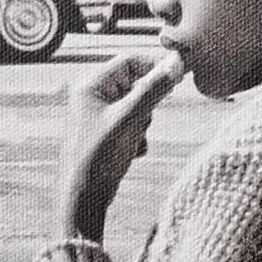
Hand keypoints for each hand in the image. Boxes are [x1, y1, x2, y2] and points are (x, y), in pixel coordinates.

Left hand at [57, 51, 186, 241]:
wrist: (84, 199)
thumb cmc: (97, 157)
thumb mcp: (129, 120)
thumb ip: (153, 90)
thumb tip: (175, 64)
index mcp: (90, 86)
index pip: (129, 62)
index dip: (154, 68)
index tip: (177, 78)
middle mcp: (92, 97)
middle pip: (135, 85)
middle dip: (146, 105)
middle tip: (141, 122)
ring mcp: (100, 116)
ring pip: (137, 107)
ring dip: (142, 124)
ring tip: (130, 141)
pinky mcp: (107, 134)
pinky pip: (133, 125)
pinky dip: (137, 138)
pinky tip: (129, 153)